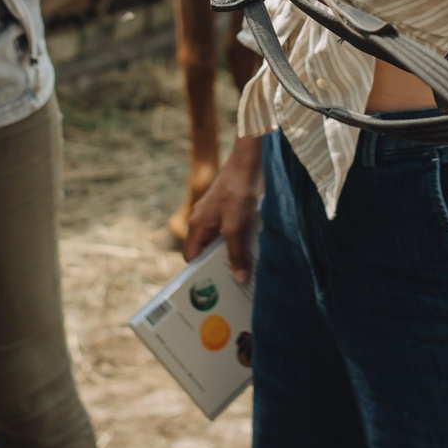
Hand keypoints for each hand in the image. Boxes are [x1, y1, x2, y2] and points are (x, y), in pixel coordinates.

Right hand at [183, 134, 265, 282]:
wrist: (252, 161)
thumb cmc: (238, 189)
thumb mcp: (235, 226)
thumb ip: (236, 252)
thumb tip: (239, 277)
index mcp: (198, 223)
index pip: (191, 255)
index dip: (198, 271)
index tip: (210, 286)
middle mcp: (205, 220)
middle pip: (208, 250)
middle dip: (219, 265)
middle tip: (233, 283)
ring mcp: (220, 214)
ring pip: (223, 241)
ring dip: (235, 253)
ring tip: (248, 271)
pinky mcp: (234, 209)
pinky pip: (235, 232)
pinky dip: (243, 241)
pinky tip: (256, 250)